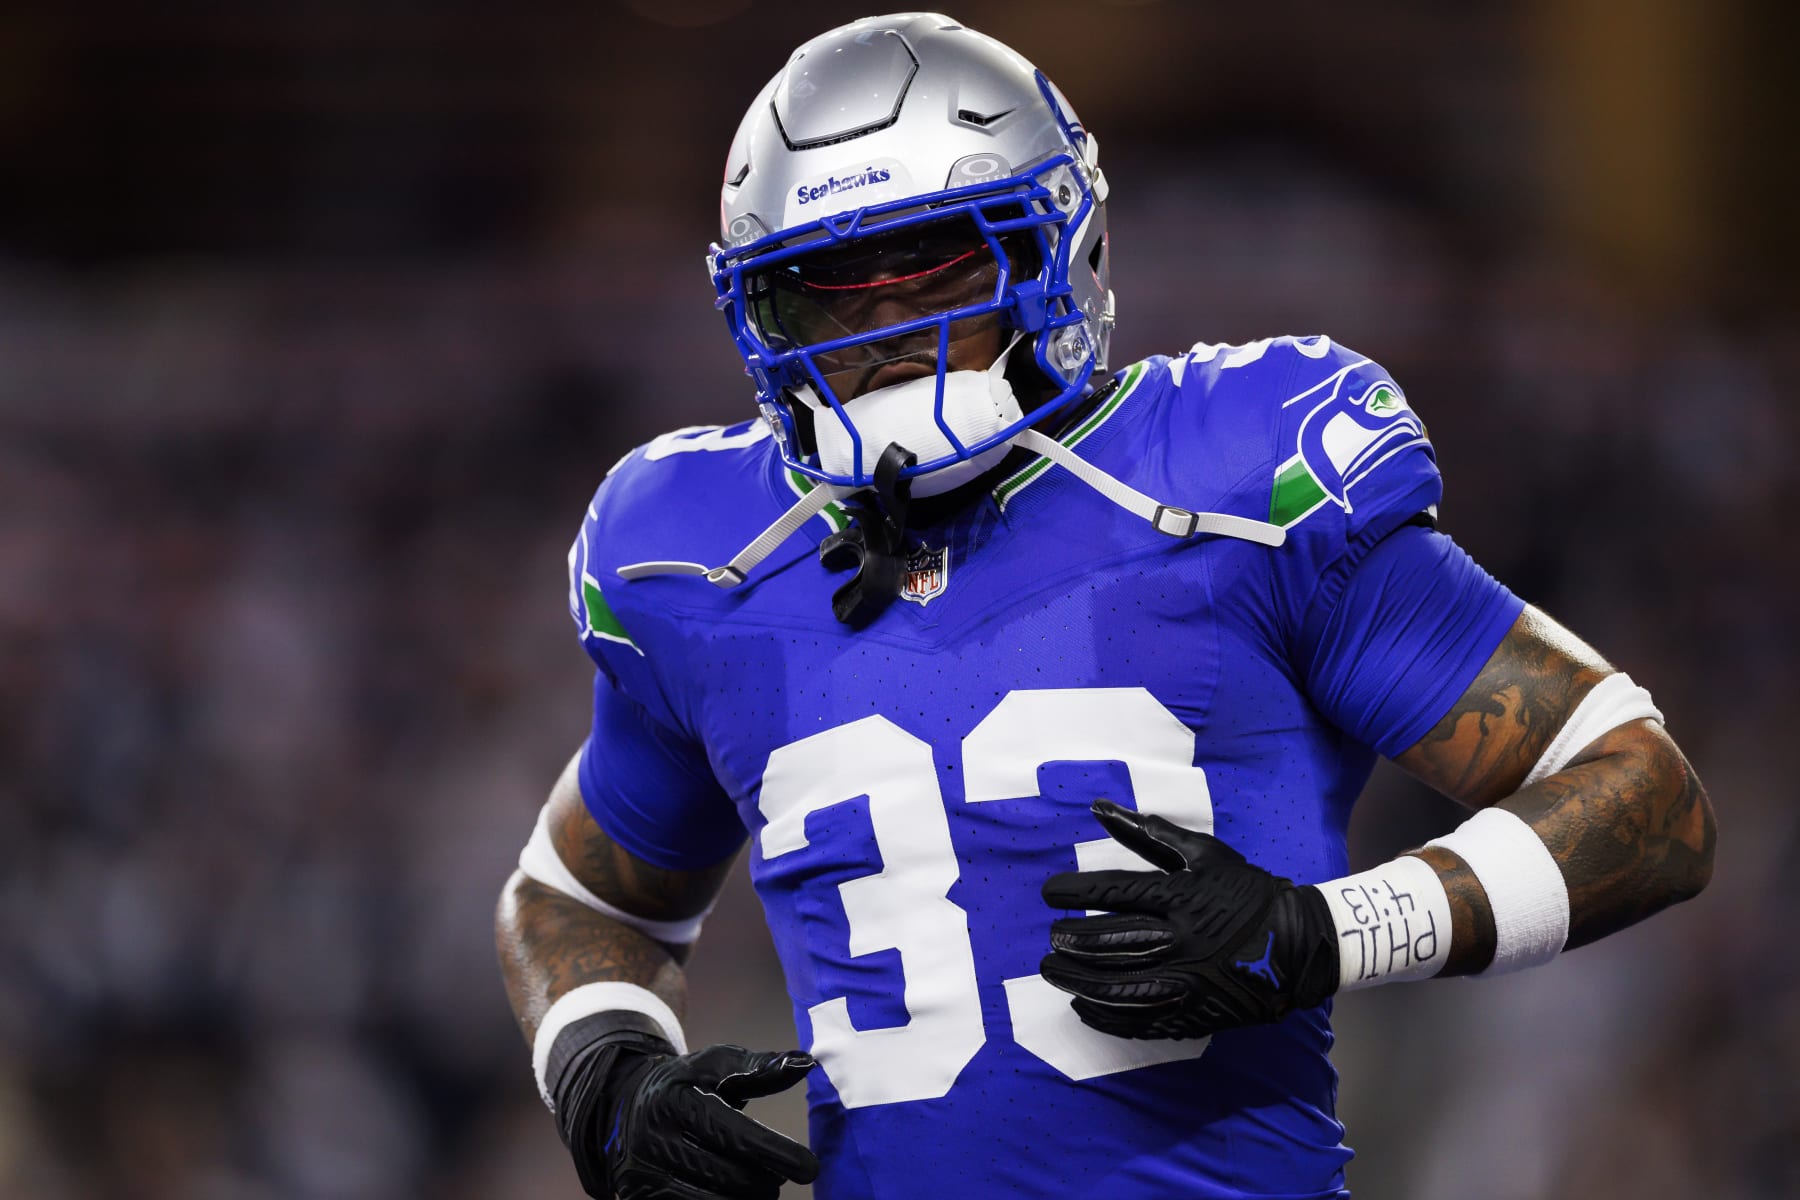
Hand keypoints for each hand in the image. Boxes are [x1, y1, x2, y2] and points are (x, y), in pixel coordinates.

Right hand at [554, 1033, 818, 1199]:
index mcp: (674, 1100)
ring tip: (762, 1191)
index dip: (773, 1152)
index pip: (732, 1133)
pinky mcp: (638, 1198)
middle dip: (764, 1182)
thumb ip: (759, 1068)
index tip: (809, 1167)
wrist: (623, 1105)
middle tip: (779, 1179)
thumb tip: (805, 1063)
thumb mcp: (715, 1065)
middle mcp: (653, 1139)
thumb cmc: (683, 1084)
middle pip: (726, 1176)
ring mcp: (642, 1174)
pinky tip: (736, 1198)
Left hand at [1038, 799, 1338, 1039]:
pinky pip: (1139, 1018)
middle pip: (1109, 942)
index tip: (1048, 893)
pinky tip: (1082, 1005)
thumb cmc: (1246, 892)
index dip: (1074, 892)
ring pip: (1117, 984)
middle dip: (1071, 940)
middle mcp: (1178, 939)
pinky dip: (1105, 1014)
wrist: (1296, 945)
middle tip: (1050, 938)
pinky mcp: (1192, 1011)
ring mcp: (1185, 980)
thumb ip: (1149, 832)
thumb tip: (1098, 807)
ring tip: (1052, 971)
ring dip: (1077, 979)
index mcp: (1179, 896)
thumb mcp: (1204, 852)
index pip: (1111, 892)